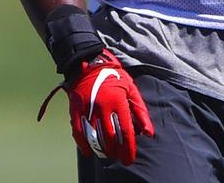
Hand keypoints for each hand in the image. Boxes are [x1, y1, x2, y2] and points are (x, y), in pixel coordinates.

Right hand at [65, 50, 153, 164]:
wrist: (89, 63)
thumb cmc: (114, 76)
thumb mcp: (131, 90)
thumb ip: (140, 112)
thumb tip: (149, 133)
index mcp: (118, 102)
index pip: (125, 132)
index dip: (128, 149)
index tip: (129, 159)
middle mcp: (102, 107)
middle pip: (110, 137)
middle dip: (115, 152)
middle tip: (118, 158)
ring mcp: (87, 108)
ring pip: (94, 136)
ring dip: (101, 149)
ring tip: (106, 155)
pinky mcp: (75, 108)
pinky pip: (77, 130)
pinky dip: (82, 144)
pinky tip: (88, 152)